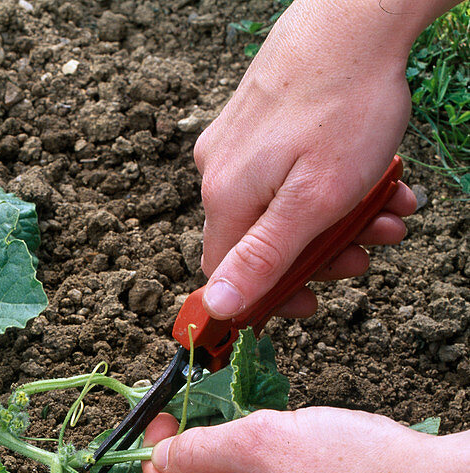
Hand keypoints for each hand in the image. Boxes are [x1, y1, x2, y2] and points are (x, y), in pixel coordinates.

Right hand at [194, 0, 423, 319]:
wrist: (353, 19)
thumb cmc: (343, 107)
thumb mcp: (313, 201)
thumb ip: (263, 258)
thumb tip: (218, 307)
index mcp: (225, 199)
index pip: (226, 273)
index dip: (268, 296)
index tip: (313, 301)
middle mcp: (219, 172)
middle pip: (260, 240)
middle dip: (321, 253)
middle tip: (368, 249)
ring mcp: (237, 142)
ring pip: (284, 204)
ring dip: (340, 219)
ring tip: (390, 209)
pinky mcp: (258, 119)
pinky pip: (292, 171)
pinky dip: (335, 183)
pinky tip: (378, 176)